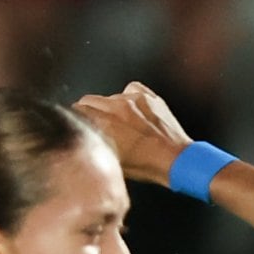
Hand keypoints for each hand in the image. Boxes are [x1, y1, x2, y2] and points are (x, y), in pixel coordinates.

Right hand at [72, 80, 194, 184]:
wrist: (176, 160)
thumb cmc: (147, 165)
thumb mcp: (111, 159)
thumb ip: (95, 142)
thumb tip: (84, 134)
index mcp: (103, 124)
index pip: (78, 110)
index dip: (77, 118)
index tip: (80, 122)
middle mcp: (116, 107)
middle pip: (90, 100)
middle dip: (90, 110)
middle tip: (97, 122)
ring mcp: (133, 99)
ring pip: (110, 96)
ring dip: (111, 106)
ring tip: (121, 121)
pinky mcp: (149, 97)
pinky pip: (131, 88)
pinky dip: (130, 96)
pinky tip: (134, 109)